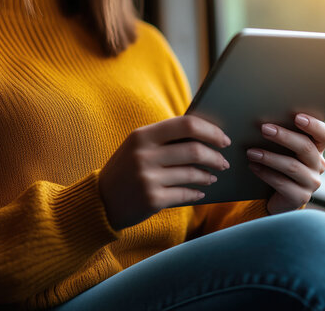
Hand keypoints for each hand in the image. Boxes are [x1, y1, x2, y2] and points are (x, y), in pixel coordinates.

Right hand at [99, 116, 230, 229]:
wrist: (100, 201)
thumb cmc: (126, 170)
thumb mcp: (138, 147)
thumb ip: (165, 138)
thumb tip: (206, 136)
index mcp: (142, 135)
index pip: (186, 124)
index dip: (210, 131)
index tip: (223, 139)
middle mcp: (144, 155)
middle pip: (194, 150)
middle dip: (215, 157)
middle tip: (223, 162)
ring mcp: (147, 178)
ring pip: (193, 173)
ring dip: (208, 176)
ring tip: (212, 176)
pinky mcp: (152, 200)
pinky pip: (185, 194)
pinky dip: (197, 193)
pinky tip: (201, 192)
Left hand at [246, 113, 324, 214]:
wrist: (277, 197)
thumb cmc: (278, 165)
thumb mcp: (284, 150)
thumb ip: (282, 138)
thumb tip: (265, 123)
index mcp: (317, 149)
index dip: (314, 125)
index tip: (297, 117)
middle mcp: (318, 165)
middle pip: (306, 147)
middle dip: (284, 136)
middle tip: (264, 129)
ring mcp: (311, 182)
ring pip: (292, 166)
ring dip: (269, 157)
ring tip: (251, 152)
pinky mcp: (300, 197)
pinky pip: (282, 183)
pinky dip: (265, 173)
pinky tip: (253, 166)